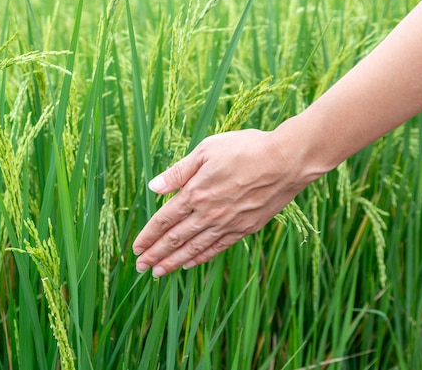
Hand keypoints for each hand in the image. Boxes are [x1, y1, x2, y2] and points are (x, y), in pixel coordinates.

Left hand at [132, 129, 310, 276]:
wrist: (286, 161)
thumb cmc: (245, 149)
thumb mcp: (206, 151)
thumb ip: (178, 172)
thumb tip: (153, 187)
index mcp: (195, 193)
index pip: (164, 219)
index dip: (148, 235)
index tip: (136, 248)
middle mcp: (208, 213)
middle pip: (175, 239)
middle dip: (156, 255)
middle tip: (140, 267)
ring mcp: (228, 224)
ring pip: (194, 248)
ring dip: (174, 262)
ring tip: (159, 273)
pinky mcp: (245, 228)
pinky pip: (217, 247)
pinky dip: (201, 257)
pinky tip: (190, 264)